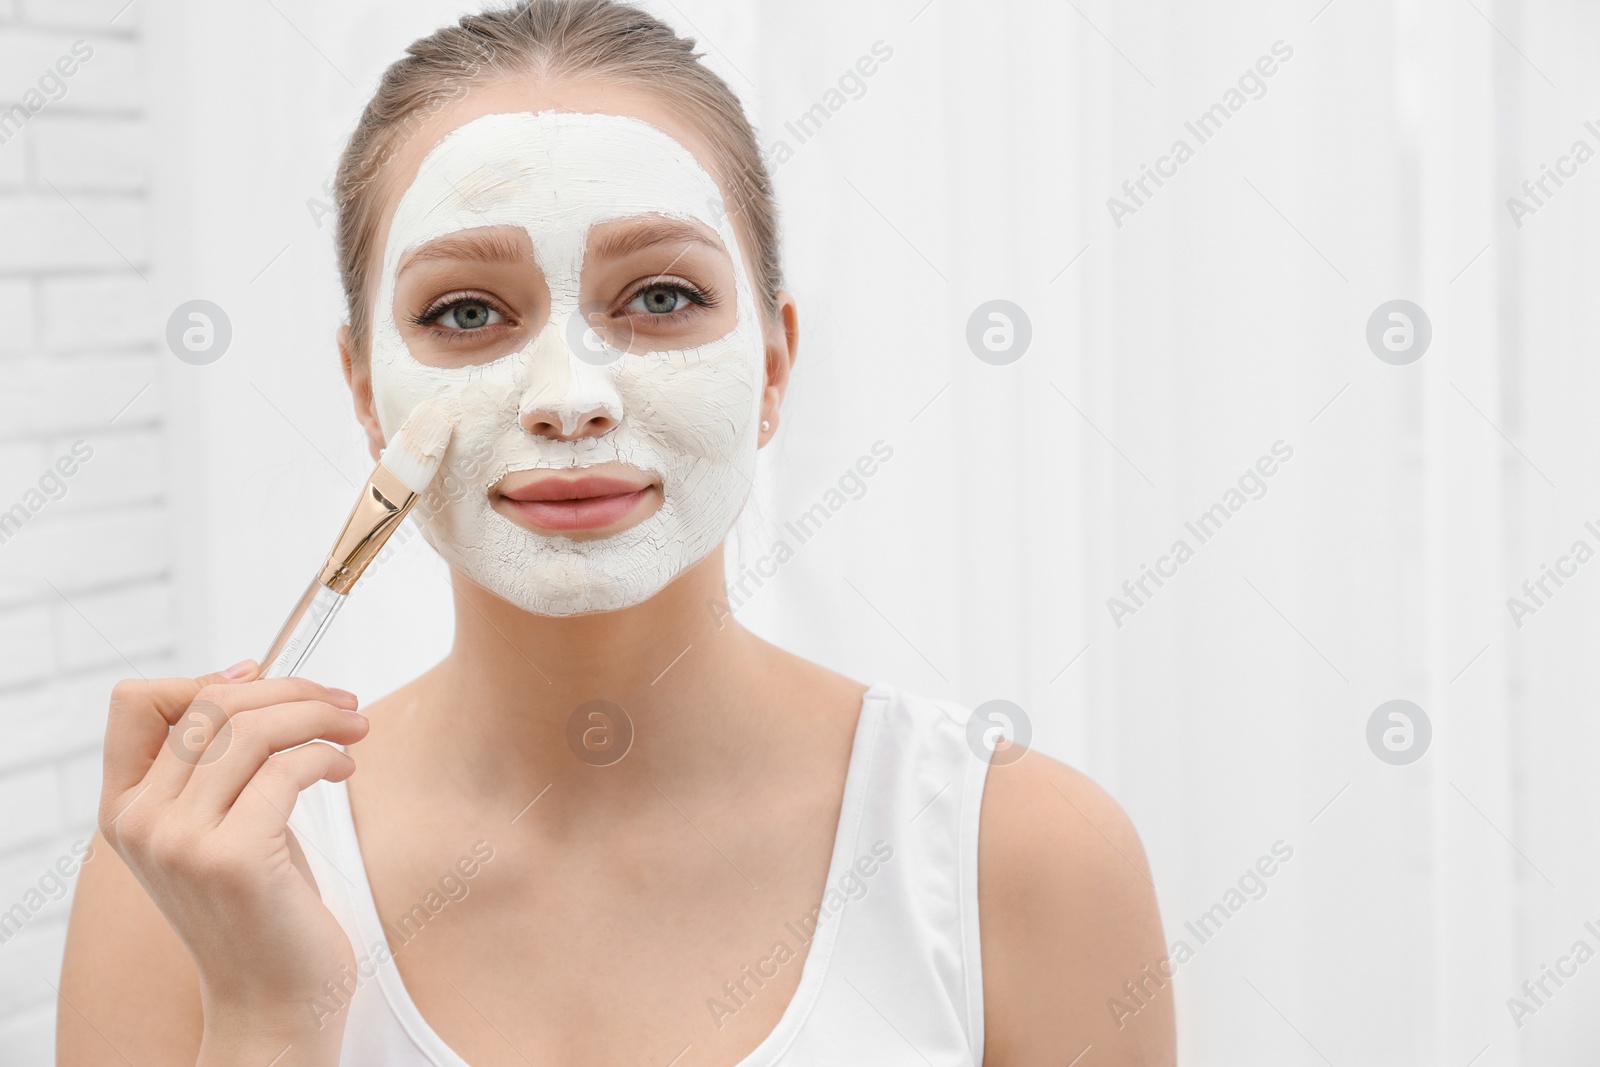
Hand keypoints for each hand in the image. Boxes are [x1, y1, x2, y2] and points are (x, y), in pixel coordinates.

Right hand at [97, 659, 369, 1049]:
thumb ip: (217, 763)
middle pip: (211, 704)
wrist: (273, 999)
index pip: (135, 703)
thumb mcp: (221, 825)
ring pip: (251, 729)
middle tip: (343, 701)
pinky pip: (287, 770)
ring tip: (356, 727)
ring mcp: (182, 841)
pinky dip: (327, 755)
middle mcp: (141, 822)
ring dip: (318, 714)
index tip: (263, 673)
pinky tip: (345, 769)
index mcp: (125, 809)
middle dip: (290, 689)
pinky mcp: (235, 859)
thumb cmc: (261, 905)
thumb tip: (247, 673)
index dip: (202, 676)